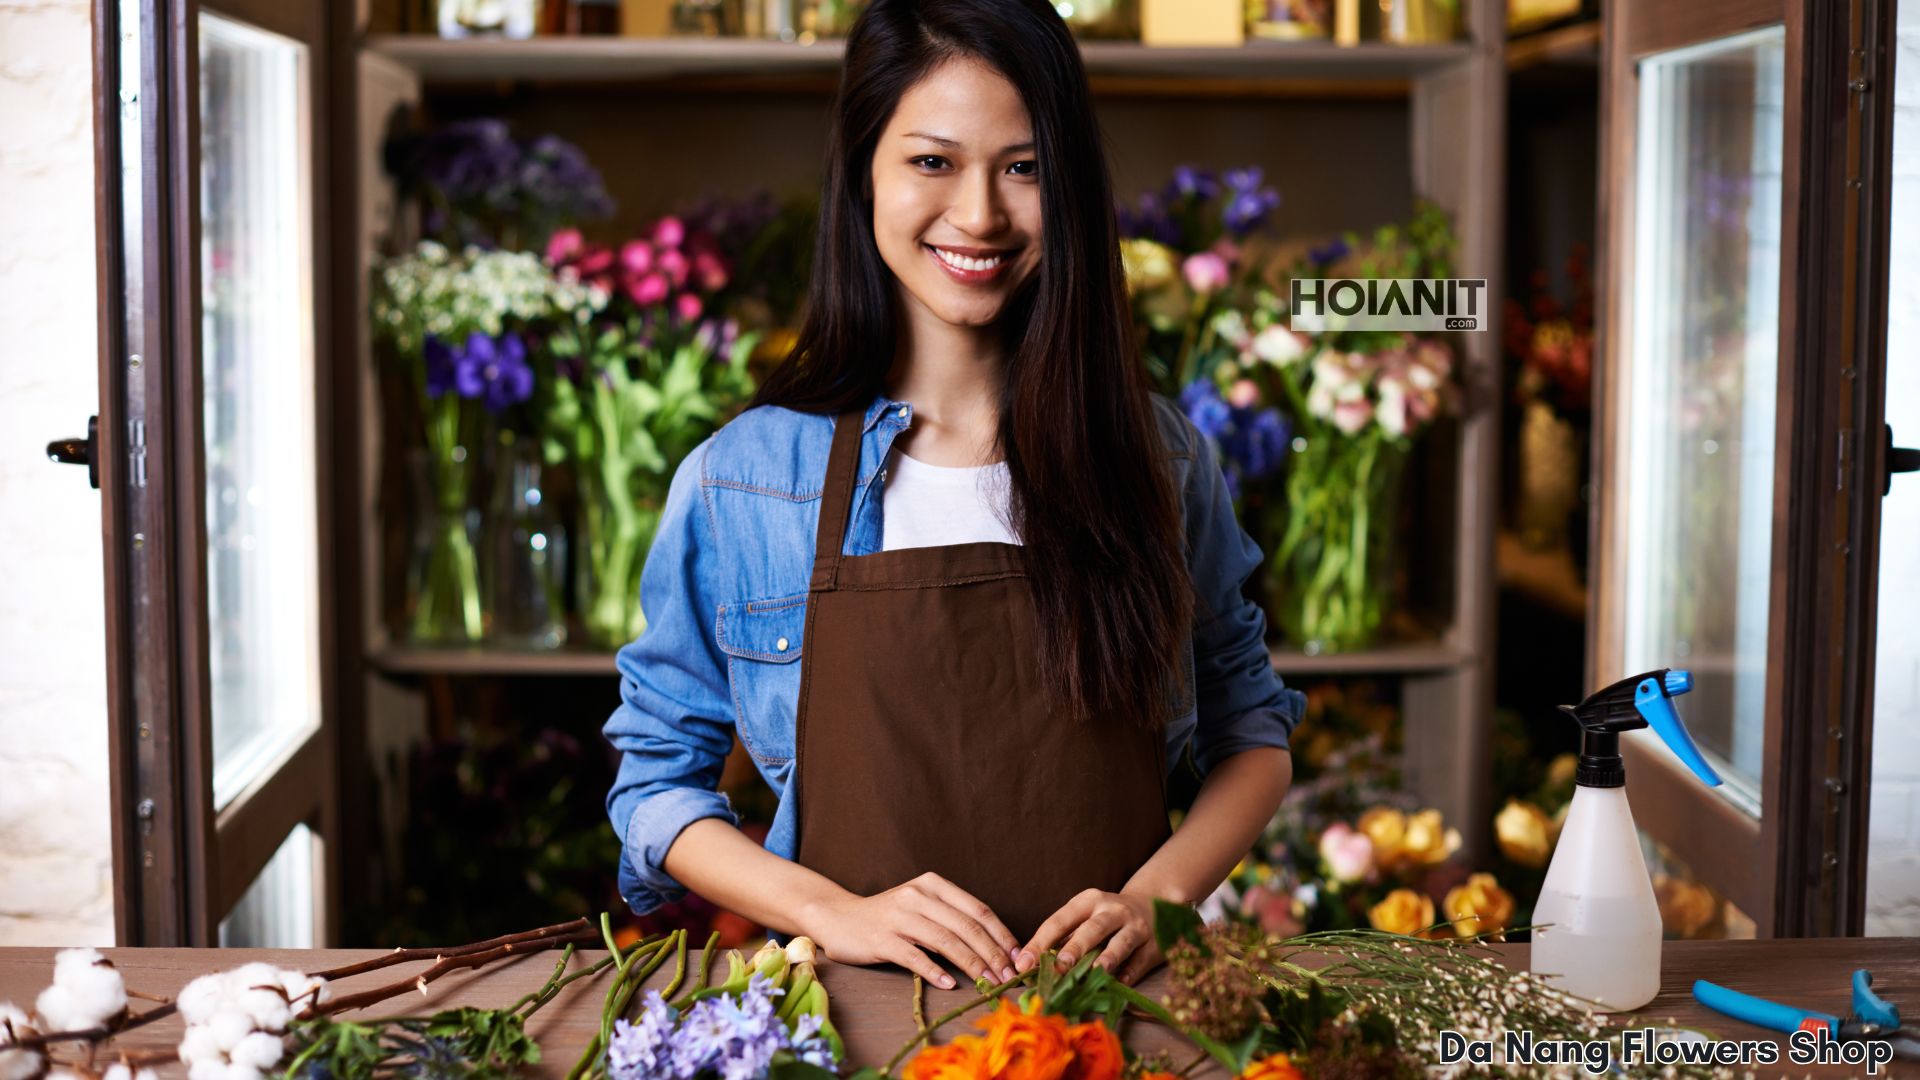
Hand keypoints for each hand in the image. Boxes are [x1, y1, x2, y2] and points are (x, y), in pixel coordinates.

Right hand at [802, 872, 1020, 988]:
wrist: (838, 918)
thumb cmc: (888, 916)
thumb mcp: (921, 906)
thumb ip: (951, 918)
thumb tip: (994, 947)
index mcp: (933, 885)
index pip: (978, 909)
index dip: (1001, 935)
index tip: (1017, 957)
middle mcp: (918, 896)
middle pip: (966, 926)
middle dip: (992, 954)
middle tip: (1008, 977)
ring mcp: (899, 916)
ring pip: (946, 941)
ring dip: (971, 965)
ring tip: (988, 983)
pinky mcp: (882, 939)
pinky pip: (915, 957)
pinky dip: (935, 971)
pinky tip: (950, 984)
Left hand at [1016, 889, 1162, 984]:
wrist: (1152, 904)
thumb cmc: (1107, 917)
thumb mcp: (1085, 916)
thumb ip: (1063, 938)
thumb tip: (1031, 965)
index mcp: (1087, 901)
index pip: (1059, 921)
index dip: (1040, 942)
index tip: (1023, 964)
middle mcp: (1112, 910)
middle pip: (1092, 928)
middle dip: (1075, 947)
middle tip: (1059, 966)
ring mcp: (1135, 926)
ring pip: (1121, 941)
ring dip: (1108, 957)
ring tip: (1096, 971)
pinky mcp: (1152, 944)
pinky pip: (1140, 960)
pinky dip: (1130, 972)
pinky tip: (1121, 983)